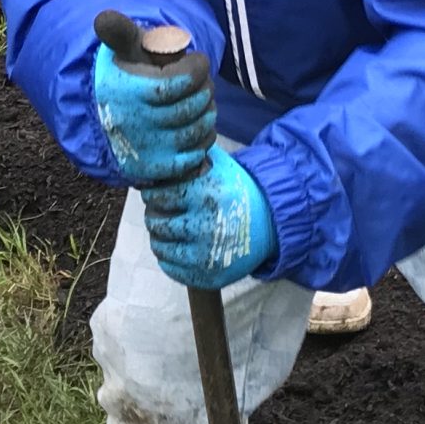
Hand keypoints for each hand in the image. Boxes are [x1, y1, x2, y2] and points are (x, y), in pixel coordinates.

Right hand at [93, 37, 217, 187]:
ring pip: (196, 132)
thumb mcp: (121, 51)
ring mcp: (148, 150)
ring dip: (207, 115)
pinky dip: (202, 143)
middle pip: (191, 108)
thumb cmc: (124, 75)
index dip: (197, 70)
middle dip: (205, 91)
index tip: (199, 61)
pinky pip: (193, 158)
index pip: (177, 83)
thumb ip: (119, 32)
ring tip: (201, 103)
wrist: (103, 118)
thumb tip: (102, 19)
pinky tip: (197, 128)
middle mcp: (136, 124)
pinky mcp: (155, 171)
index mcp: (129, 92)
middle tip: (202, 83)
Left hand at [144, 156, 276, 289]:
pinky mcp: (208, 276)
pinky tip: (179, 246)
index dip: (154, 194)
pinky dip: (170, 258)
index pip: (158, 196)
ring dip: (160, 238)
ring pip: (160, 248)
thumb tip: (161, 147)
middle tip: (161, 213)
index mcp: (206, 195)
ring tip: (170, 229)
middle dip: (155, 216)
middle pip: (156, 223)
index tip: (157, 194)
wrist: (270, 223)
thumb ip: (192, 155)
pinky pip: (171, 269)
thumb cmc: (238, 191)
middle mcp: (205, 226)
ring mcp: (207, 256)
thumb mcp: (221, 166)